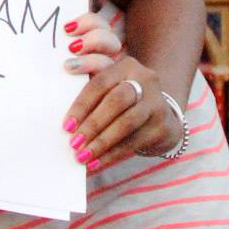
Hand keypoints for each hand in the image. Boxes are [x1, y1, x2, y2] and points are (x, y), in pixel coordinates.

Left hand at [60, 14, 183, 170]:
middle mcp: (145, 80)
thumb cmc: (122, 99)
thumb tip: (66, 67)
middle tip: (74, 143)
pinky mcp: (162, 126)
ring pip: (127, 123)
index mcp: (127, 66)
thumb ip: (88, 74)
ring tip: (83, 156)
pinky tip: (97, 162)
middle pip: (116, 101)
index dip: (82, 105)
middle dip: (93, 124)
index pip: (100, 83)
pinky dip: (113, 154)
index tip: (66, 125)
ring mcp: (157, 103)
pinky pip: (134, 142)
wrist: (159, 116)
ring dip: (101, 142)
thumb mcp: (108, 84)